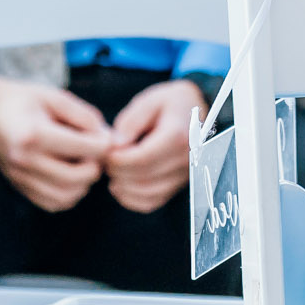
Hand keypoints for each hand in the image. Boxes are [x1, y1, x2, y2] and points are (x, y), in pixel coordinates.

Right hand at [0, 72, 110, 212]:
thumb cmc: (22, 100)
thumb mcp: (55, 97)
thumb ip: (85, 116)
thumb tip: (108, 137)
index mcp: (34, 134)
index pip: (85, 148)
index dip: (104, 143)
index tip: (106, 136)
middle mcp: (25, 160)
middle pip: (77, 179)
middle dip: (96, 166)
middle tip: (97, 152)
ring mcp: (20, 177)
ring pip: (67, 197)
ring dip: (84, 183)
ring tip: (84, 163)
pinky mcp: (20, 187)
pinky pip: (53, 203)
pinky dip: (69, 194)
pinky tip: (70, 174)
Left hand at [104, 78, 205, 213]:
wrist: (198, 109)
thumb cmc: (171, 103)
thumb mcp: (150, 101)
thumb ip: (131, 121)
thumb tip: (115, 146)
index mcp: (178, 136)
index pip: (142, 159)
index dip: (117, 159)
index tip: (106, 151)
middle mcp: (185, 159)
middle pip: (143, 178)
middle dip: (117, 172)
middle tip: (106, 159)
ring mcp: (184, 175)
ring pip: (146, 194)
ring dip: (122, 187)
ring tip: (113, 170)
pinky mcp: (179, 186)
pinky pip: (152, 203)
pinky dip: (131, 199)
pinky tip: (121, 185)